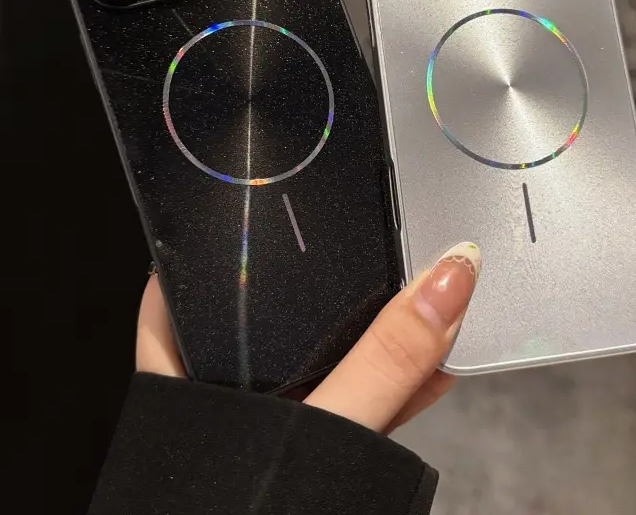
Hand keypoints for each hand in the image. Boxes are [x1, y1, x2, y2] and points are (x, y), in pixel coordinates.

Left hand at [137, 241, 480, 432]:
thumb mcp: (322, 425)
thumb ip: (386, 357)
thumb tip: (444, 281)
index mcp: (191, 359)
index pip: (200, 266)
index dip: (243, 225)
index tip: (284, 192)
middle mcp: (223, 382)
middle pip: (279, 303)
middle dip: (341, 280)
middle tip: (382, 237)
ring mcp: (270, 414)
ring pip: (326, 352)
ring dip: (377, 330)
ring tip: (424, 294)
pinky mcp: (308, 444)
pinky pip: (355, 398)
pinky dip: (393, 381)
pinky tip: (435, 366)